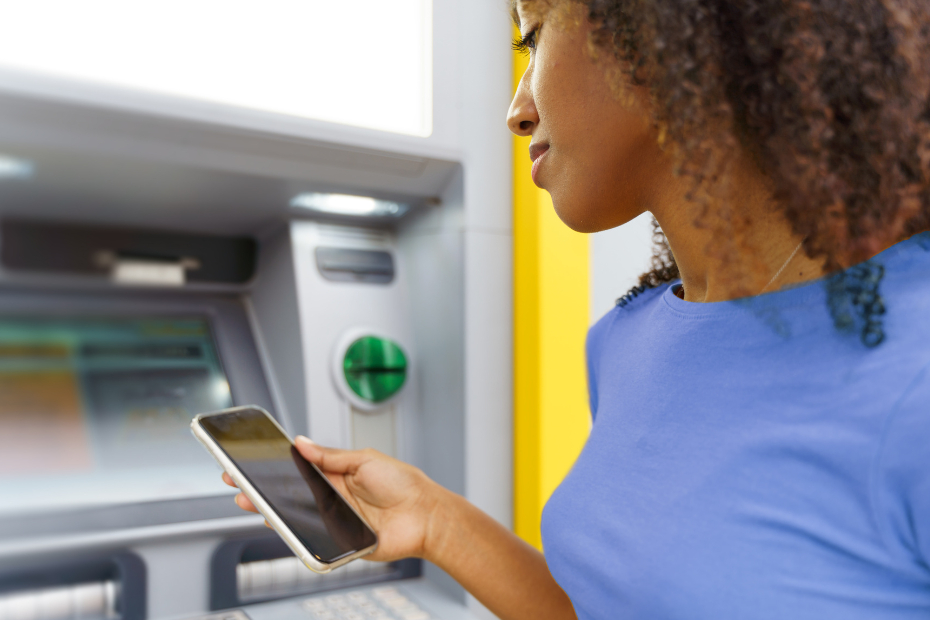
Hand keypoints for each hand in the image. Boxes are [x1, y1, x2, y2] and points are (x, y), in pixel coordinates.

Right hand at [223, 436, 450, 562]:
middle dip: (262, 488)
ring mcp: (333, 521)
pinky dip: (294, 534)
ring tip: (250, 501)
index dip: (274, 467)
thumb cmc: (403, 484)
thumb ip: (330, 456)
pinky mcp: (339, 543)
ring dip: (271, 510)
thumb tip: (301, 442)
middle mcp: (332, 498)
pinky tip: (278, 523)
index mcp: (337, 475)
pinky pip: (312, 540)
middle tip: (236, 481)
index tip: (248, 461)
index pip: (298, 471)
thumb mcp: (364, 459)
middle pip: (290, 495)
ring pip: (296, 518)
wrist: (426, 515)